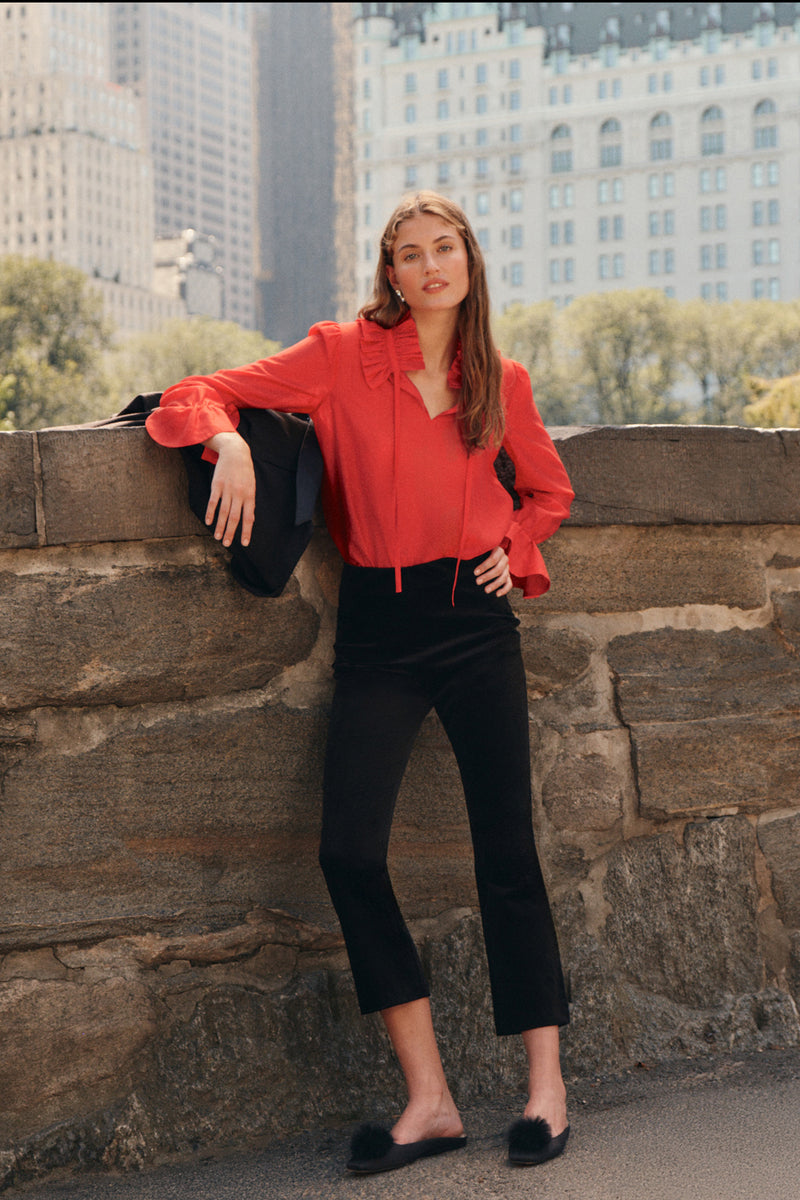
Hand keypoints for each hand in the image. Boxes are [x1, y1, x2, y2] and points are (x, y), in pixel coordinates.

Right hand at [204, 432, 255, 546]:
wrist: (236, 452)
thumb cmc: (245, 471)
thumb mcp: (252, 486)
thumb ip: (249, 502)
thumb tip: (248, 519)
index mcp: (250, 496)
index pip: (249, 518)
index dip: (246, 531)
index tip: (244, 543)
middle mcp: (239, 494)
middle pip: (234, 518)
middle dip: (230, 533)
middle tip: (226, 544)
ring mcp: (228, 490)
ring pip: (224, 512)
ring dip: (220, 526)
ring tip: (217, 537)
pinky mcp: (217, 485)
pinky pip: (213, 502)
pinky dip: (210, 513)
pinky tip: (208, 522)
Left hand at [474, 545, 511, 595]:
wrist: (486, 557)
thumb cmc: (480, 554)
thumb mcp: (478, 551)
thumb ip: (474, 553)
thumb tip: (464, 558)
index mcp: (498, 551)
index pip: (493, 559)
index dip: (484, 566)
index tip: (475, 573)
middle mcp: (504, 559)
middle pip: (498, 569)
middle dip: (487, 576)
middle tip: (477, 582)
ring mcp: (507, 568)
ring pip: (503, 577)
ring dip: (495, 584)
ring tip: (486, 590)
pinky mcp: (508, 577)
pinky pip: (509, 584)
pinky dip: (504, 590)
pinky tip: (497, 594)